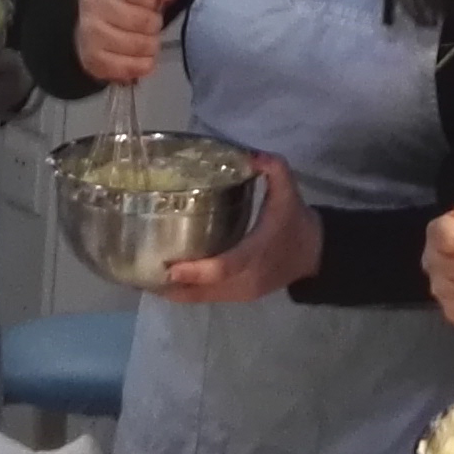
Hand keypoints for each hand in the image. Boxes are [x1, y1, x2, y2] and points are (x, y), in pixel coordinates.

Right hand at [75, 0, 173, 85]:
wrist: (94, 17)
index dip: (154, 0)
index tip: (151, 1)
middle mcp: (91, 3)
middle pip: (143, 21)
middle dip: (155, 24)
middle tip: (151, 23)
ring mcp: (88, 34)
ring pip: (138, 46)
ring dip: (151, 45)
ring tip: (147, 39)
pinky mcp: (91, 60)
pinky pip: (129, 68)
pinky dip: (142, 65)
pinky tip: (141, 57)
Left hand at [158, 153, 318, 301]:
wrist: (314, 254)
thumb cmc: (295, 221)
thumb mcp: (289, 190)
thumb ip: (273, 169)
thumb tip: (248, 153)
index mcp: (256, 252)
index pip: (224, 267)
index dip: (196, 271)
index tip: (169, 267)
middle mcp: (246, 279)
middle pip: (204, 291)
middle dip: (172, 286)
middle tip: (140, 274)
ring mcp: (242, 292)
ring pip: (202, 299)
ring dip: (174, 292)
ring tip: (143, 278)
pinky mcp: (239, 297)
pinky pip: (207, 299)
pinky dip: (186, 293)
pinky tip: (165, 283)